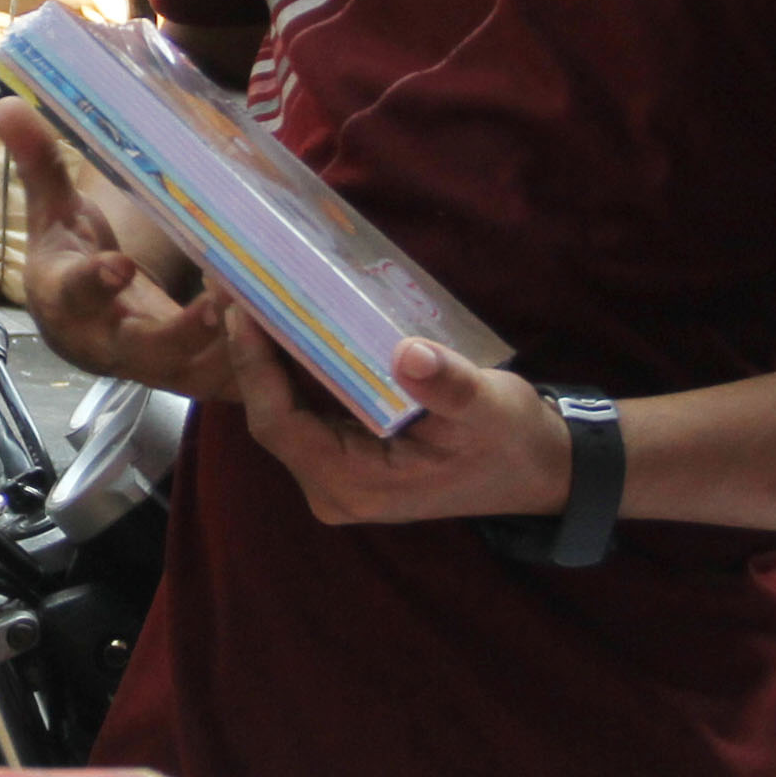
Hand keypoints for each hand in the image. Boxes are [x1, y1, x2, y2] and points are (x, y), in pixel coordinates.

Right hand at [0, 100, 244, 403]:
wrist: (83, 330)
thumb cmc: (70, 264)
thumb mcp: (53, 216)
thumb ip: (40, 165)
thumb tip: (5, 106)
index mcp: (69, 302)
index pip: (77, 293)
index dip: (94, 282)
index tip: (116, 266)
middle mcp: (109, 343)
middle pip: (144, 348)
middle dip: (182, 332)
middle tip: (217, 306)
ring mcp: (154, 366)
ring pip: (195, 370)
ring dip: (232, 350)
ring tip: (269, 315)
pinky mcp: (191, 376)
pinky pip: (226, 379)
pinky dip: (257, 364)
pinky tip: (294, 337)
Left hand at [229, 328, 573, 526]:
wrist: (540, 469)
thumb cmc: (512, 441)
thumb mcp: (488, 408)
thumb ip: (448, 386)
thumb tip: (409, 354)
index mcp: (355, 484)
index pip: (280, 425)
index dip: (255, 368)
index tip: (244, 310)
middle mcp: (334, 489)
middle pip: (272, 417)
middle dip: (252, 354)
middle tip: (234, 287)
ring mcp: (338, 477)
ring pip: (284, 412)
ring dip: (269, 357)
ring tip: (252, 295)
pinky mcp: (347, 458)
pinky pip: (305, 411)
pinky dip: (294, 368)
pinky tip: (288, 322)